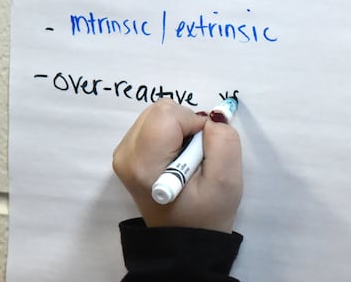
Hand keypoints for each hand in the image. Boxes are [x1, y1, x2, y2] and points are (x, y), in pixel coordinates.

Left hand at [113, 99, 242, 232]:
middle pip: (160, 110)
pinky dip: (170, 135)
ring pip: (157, 114)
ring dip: (179, 130)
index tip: (202, 151)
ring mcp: (123, 154)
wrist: (185, 241)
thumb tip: (212, 116)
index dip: (194, 125)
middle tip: (195, 156)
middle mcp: (125, 155)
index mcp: (144, 164)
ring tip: (186, 160)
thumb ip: (224, 141)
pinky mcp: (127, 154)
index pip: (168, 114)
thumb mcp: (227, 180)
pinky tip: (176, 160)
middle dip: (185, 125)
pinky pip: (153, 124)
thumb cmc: (206, 214)